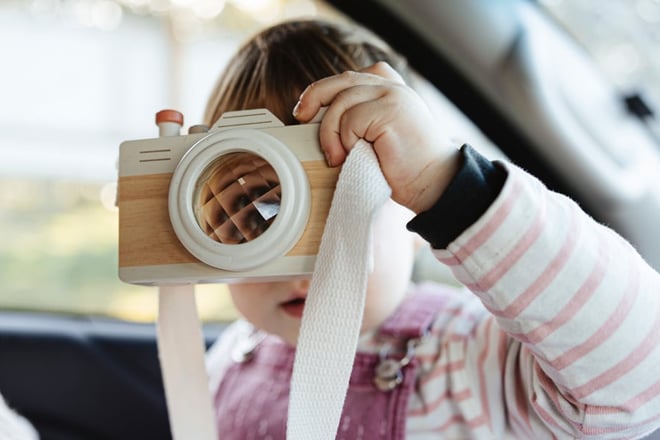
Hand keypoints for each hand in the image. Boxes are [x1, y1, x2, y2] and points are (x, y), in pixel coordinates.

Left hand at [292, 62, 460, 213]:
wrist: (434, 184)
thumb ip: (361, 119)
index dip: (325, 89)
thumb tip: (320, 119)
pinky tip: (350, 155)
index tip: (306, 110)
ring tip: (335, 157)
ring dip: (330, 132)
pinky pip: (350, 119)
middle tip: (301, 117)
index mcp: (392, 90)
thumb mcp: (378, 136)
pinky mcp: (390, 110)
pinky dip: (344, 139)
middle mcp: (393, 87)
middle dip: (314, 97)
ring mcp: (393, 96)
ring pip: (342, 101)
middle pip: (342, 81)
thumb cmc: (406, 169)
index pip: (351, 77)